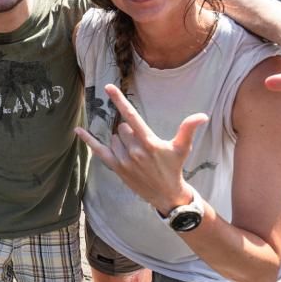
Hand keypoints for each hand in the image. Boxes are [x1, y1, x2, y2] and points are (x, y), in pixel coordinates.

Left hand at [74, 84, 207, 212]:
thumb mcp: (182, 148)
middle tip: (143, 145)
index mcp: (149, 142)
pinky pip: (98, 151)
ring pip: (114, 139)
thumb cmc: (174, 167)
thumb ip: (188, 129)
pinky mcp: (116, 168)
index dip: (119, 101)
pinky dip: (88, 140)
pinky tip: (77, 130)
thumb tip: (202, 115)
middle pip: (122, 128)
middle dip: (130, 131)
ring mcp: (123, 160)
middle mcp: (134, 151)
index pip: (131, 116)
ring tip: (137, 154)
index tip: (108, 87)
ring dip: (121, 141)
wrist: (166, 194)